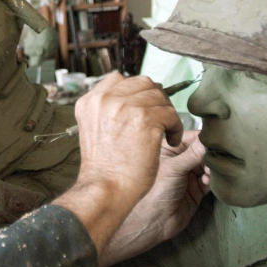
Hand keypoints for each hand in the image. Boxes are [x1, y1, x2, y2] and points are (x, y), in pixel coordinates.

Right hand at [52, 73, 183, 261]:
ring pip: (159, 97)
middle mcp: (105, 99)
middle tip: (159, 119)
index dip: (136, 92)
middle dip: (155, 100)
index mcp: (90, 101)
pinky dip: (175, 127)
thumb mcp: (95, 129)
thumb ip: (108, 110)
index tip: (143, 108)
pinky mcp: (146, 119)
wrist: (106, 188)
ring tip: (165, 133)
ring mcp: (126, 107)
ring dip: (167, 114)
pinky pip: (171, 113)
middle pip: (142, 83)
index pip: (119, 78)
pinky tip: (169, 142)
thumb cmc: (104, 167)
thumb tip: (135, 98)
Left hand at [99, 130, 208, 266]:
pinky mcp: (196, 189)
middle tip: (217, 155)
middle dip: (210, 152)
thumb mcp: (173, 168)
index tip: (217, 138)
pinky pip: (210, 179)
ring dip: (212, 166)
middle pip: (202, 150)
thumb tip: (209, 139)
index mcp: (167, 149)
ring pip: (208, 165)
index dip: (204, 137)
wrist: (153, 222)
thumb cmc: (153, 192)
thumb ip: (193, 153)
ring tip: (210, 170)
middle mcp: (179, 160)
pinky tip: (208, 180)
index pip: (191, 137)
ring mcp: (188, 175)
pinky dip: (212, 178)